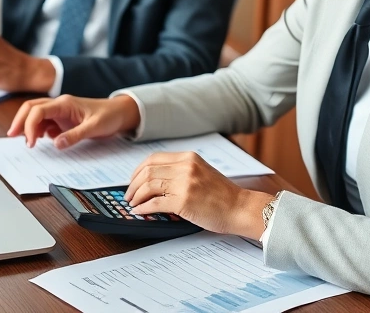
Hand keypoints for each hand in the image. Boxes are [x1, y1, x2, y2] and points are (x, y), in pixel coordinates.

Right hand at [7, 94, 140, 148]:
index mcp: (64, 104)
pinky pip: (44, 123)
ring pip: (35, 114)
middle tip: (12, 135)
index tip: (30, 142)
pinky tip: (39, 140)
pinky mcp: (62, 119)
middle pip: (30, 108)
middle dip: (19, 120)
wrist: (119, 113)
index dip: (29, 125)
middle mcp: (59, 105)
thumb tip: (56, 144)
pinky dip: (38, 130)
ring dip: (27, 126)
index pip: (38, 110)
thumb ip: (75, 135)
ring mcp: (59, 112)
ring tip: (26, 141)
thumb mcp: (94, 127)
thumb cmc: (108, 116)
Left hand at [125, 152, 275, 239]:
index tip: (133, 180)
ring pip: (148, 185)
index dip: (138, 170)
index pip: (153, 159)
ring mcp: (184, 183)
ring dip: (136, 196)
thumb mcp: (201, 172)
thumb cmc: (222, 195)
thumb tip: (154, 179)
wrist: (240, 208)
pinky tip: (140, 211)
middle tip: (129, 195)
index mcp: (189, 158)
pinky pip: (155, 203)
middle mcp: (186, 167)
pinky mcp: (184, 201)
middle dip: (133, 185)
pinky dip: (143, 207)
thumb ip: (181, 171)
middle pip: (148, 171)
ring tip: (133, 204)